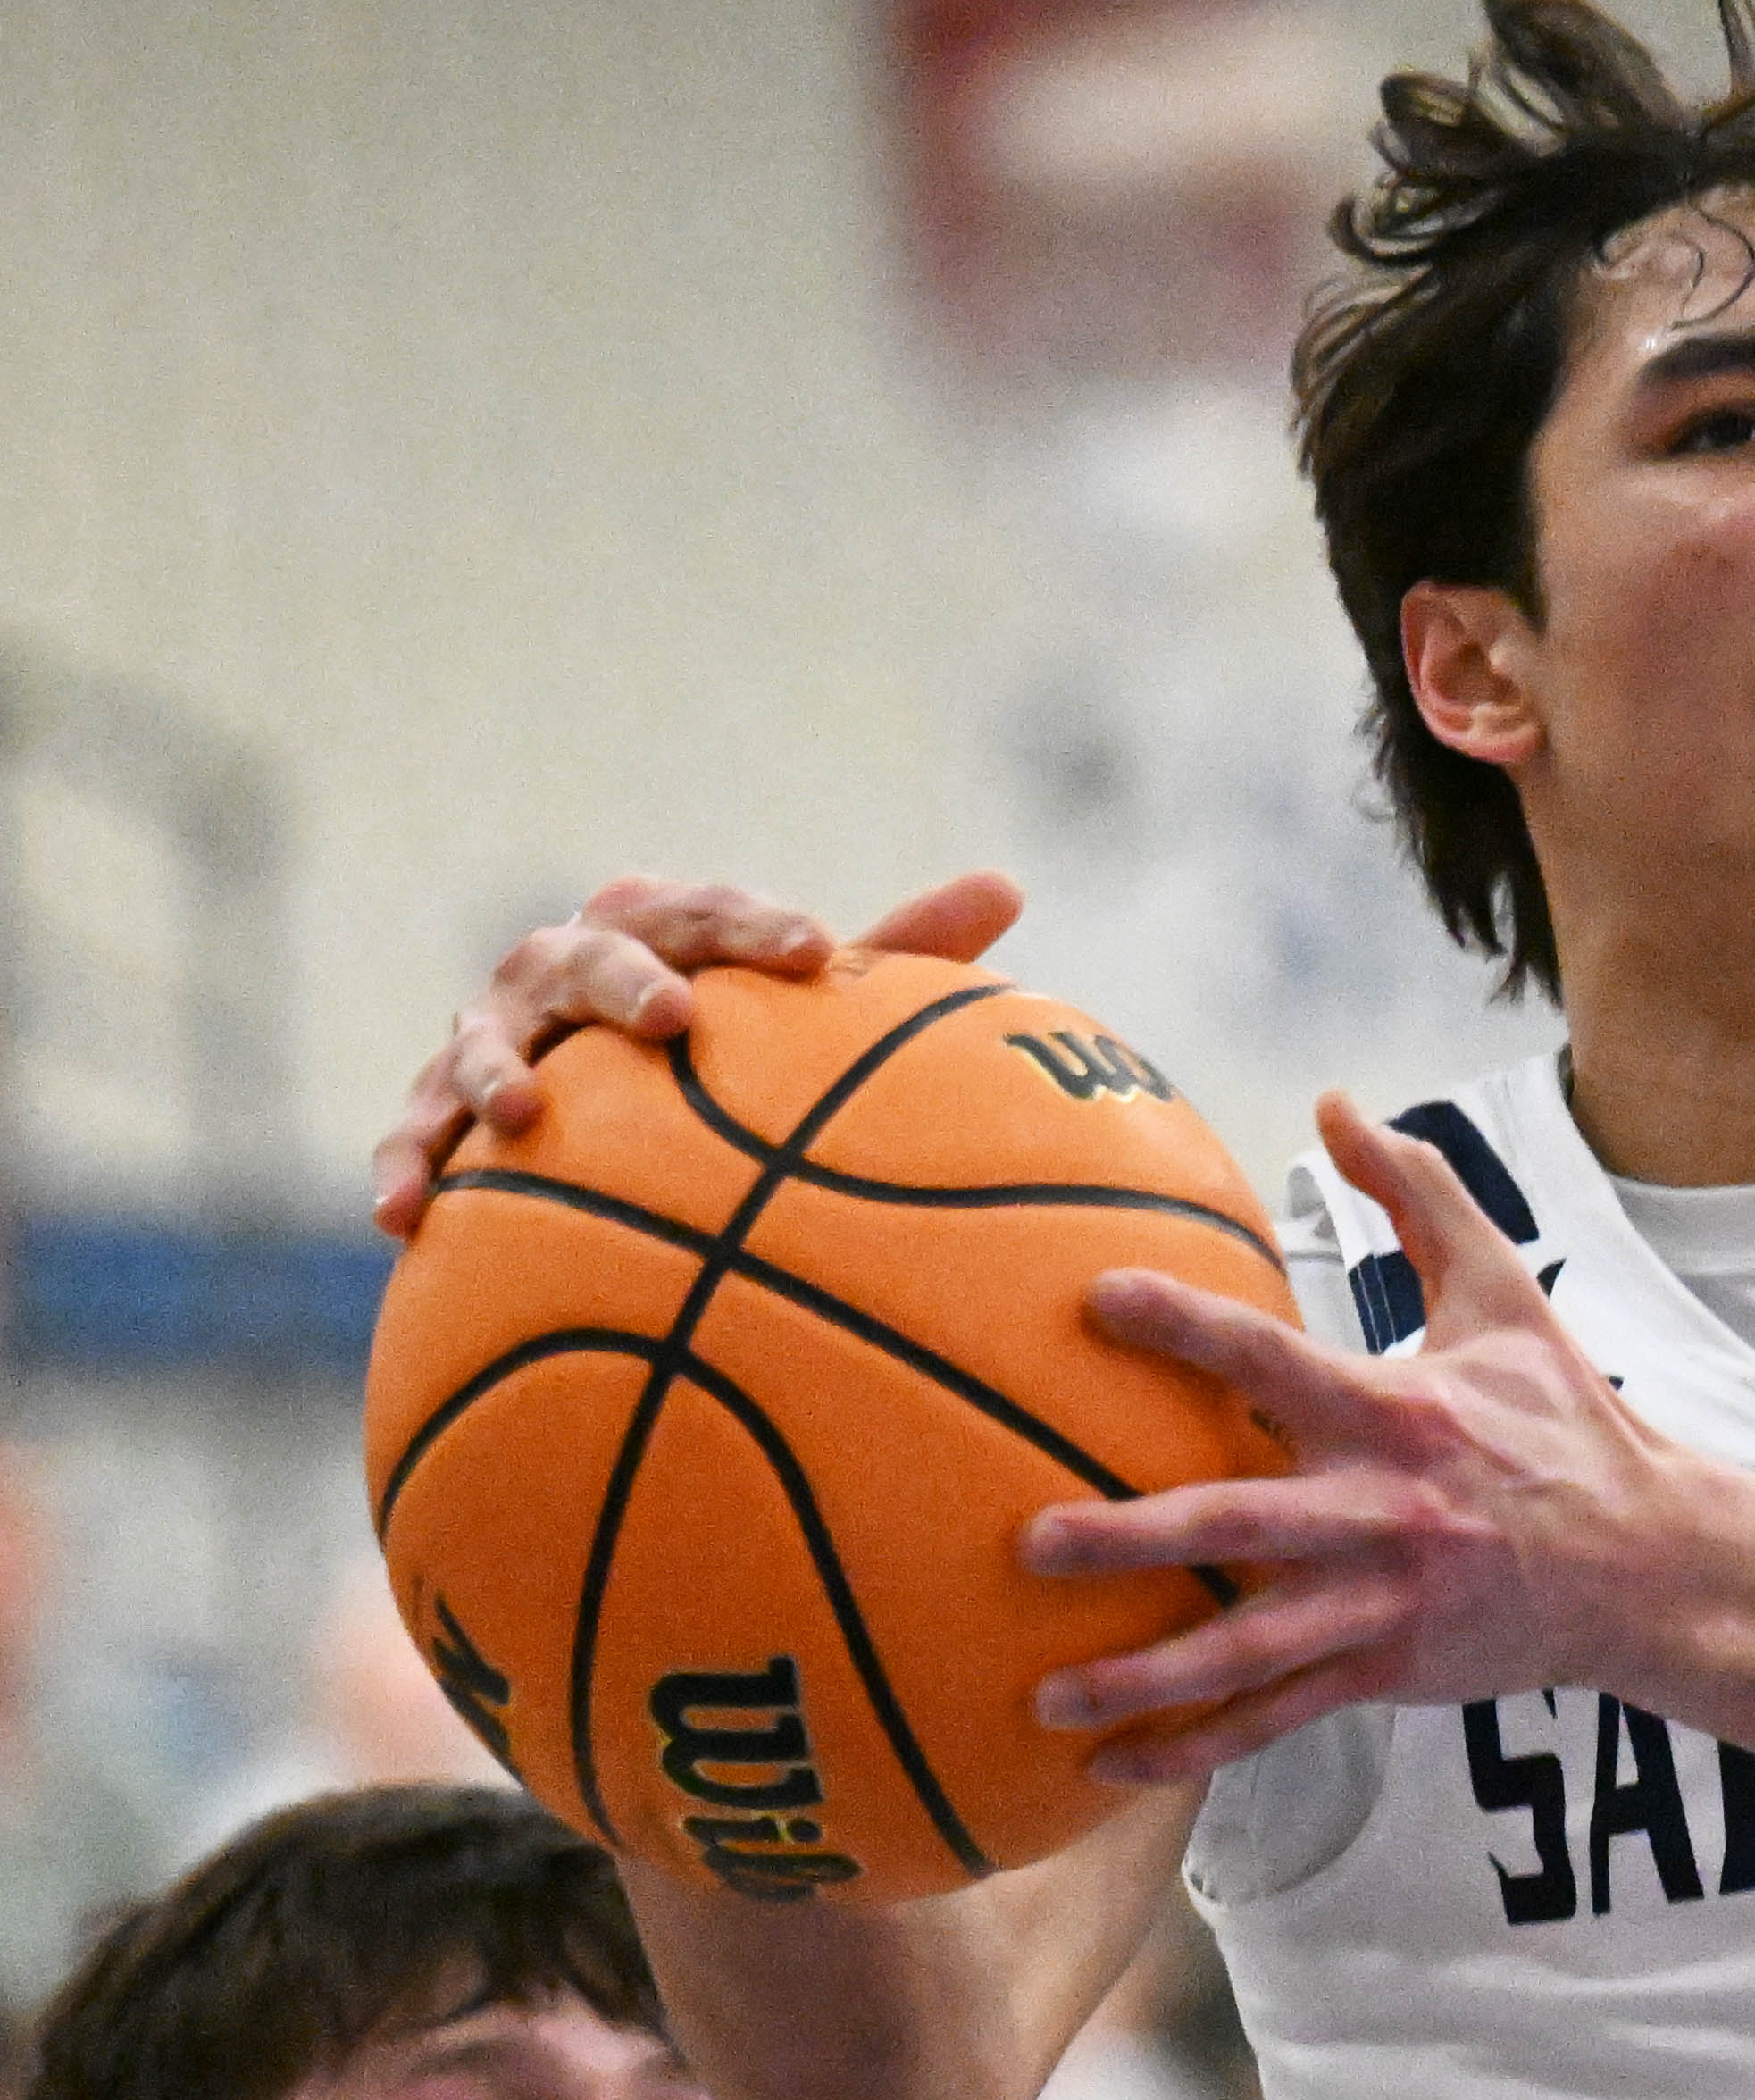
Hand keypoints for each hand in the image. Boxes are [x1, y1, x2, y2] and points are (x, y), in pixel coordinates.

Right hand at [372, 868, 1024, 1231]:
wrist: (599, 1079)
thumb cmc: (726, 1035)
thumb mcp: (806, 1001)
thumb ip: (895, 952)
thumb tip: (1007, 883)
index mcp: (653, 926)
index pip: (709, 912)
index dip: (760, 928)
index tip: (818, 953)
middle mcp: (563, 966)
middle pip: (589, 960)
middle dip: (625, 982)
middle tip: (672, 1019)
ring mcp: (493, 1031)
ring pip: (482, 1043)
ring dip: (493, 1076)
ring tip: (519, 1121)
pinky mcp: (439, 1104)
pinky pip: (413, 1134)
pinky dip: (405, 1167)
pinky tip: (402, 1217)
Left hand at [1019, 1091, 1722, 1784]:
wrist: (1649, 1563)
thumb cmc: (1565, 1423)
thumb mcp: (1503, 1295)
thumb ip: (1418, 1196)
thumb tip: (1338, 1101)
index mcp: (1397, 1411)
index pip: (1275, 1360)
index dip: (1188, 1327)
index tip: (1096, 1299)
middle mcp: (1382, 1512)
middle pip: (1240, 1525)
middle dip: (1133, 1537)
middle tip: (1029, 1542)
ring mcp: (1383, 1603)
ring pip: (1248, 1648)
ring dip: (1146, 1675)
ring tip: (1049, 1695)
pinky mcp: (1389, 1670)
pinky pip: (1279, 1717)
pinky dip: (1197, 1747)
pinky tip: (1111, 1766)